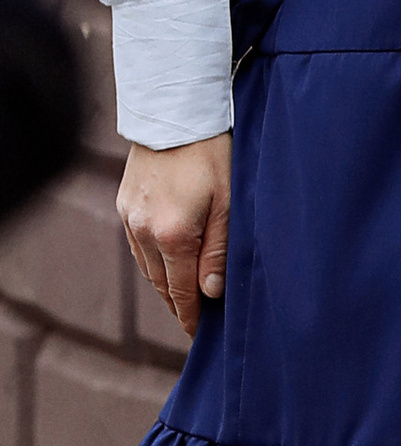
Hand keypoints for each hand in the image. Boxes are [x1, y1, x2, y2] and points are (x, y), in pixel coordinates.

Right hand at [119, 135, 231, 336]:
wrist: (175, 111)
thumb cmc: (213, 153)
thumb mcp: (230, 202)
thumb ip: (220, 249)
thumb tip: (210, 293)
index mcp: (173, 235)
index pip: (182, 291)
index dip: (191, 317)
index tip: (199, 334)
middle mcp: (144, 231)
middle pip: (162, 284)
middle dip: (178, 305)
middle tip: (195, 321)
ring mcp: (130, 217)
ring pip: (146, 267)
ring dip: (165, 283)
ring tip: (184, 295)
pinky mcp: (124, 203)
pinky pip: (136, 245)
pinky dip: (152, 260)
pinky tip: (167, 262)